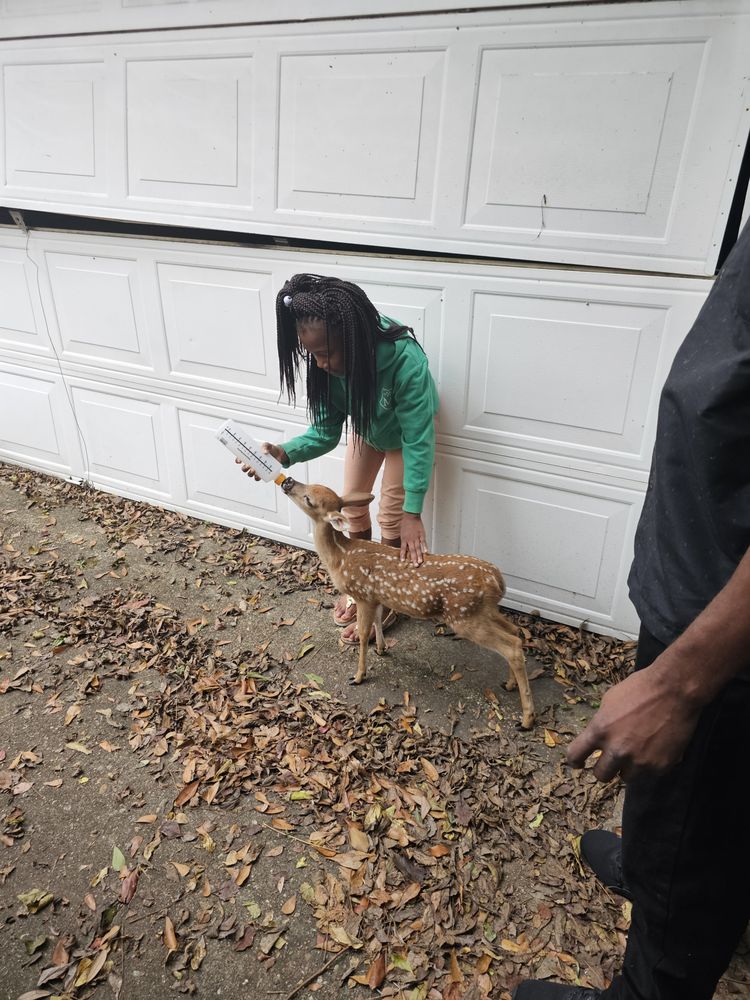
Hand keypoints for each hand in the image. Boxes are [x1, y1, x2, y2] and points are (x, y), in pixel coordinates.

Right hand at [236, 442, 287, 480]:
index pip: (240, 458)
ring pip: (249, 473)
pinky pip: (257, 478)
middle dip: (244, 468)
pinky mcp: (262, 473)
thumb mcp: (268, 445)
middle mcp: (252, 463)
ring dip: (250, 473)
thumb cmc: (270, 449)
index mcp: (250, 455)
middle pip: (244, 468)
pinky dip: (257, 477)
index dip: (238, 460)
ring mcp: (256, 468)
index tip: (239, 461)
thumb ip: (266, 446)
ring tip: (253, 470)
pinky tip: (258, 475)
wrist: (279, 454)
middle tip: (248, 465)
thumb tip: (264, 451)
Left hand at [400, 513, 425, 565]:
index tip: (403, 561)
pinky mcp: (421, 534)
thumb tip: (405, 549)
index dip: (403, 555)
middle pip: (412, 550)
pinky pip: (423, 541)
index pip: (403, 549)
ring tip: (420, 561)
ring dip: (419, 555)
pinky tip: (426, 551)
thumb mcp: (402, 533)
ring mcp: (416, 537)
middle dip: (414, 558)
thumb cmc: (406, 524)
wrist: (411, 516)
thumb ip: (404, 541)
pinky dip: (424, 546)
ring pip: (418, 548)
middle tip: (415, 565)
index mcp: (404, 539)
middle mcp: (410, 539)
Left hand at [566, 658, 701, 781]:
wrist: (675, 690)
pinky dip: (649, 765)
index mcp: (600, 730)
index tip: (578, 763)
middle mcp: (617, 750)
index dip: (575, 760)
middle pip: (601, 775)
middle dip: (604, 768)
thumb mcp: (610, 700)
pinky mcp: (660, 767)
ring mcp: (639, 761)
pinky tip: (655, 749)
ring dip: (628, 768)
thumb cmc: (641, 688)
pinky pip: (648, 774)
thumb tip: (599, 737)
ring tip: (637, 753)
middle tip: (611, 761)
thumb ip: (601, 722)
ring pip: (626, 778)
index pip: (575, 755)